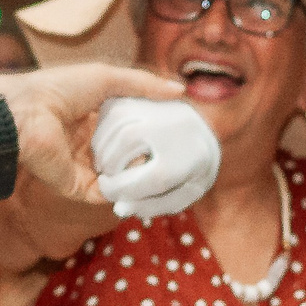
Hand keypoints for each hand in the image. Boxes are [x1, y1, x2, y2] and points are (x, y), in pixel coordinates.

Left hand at [0, 64, 185, 204]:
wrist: (25, 113)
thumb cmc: (60, 88)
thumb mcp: (107, 78)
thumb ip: (143, 85)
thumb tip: (180, 90)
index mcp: (94, 117)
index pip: (129, 129)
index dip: (152, 130)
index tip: (179, 133)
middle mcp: (89, 144)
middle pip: (126, 155)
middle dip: (150, 157)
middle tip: (181, 158)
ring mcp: (84, 167)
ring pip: (120, 178)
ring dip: (142, 177)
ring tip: (171, 172)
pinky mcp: (77, 187)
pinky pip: (107, 194)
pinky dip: (127, 191)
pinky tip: (149, 184)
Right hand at [92, 97, 222, 219]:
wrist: (203, 140)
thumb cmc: (188, 176)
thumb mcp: (177, 197)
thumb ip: (150, 206)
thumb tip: (118, 209)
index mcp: (192, 157)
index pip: (151, 178)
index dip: (120, 189)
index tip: (106, 193)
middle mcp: (180, 125)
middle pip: (129, 138)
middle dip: (109, 163)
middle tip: (104, 177)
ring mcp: (165, 107)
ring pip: (120, 118)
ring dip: (102, 144)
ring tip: (103, 163)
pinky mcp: (151, 96)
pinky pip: (116, 106)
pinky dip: (102, 126)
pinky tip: (103, 144)